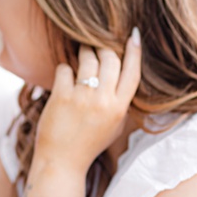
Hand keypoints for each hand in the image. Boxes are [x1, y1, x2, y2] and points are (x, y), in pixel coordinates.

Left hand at [34, 31, 142, 174]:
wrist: (61, 161)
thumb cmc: (89, 144)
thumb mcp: (115, 126)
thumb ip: (120, 103)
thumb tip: (121, 74)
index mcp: (119, 108)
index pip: (133, 72)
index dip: (135, 51)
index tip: (135, 34)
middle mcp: (103, 101)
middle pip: (110, 59)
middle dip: (105, 47)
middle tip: (98, 45)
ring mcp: (82, 98)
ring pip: (88, 58)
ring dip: (85, 51)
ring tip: (82, 51)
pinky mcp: (61, 96)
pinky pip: (65, 68)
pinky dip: (65, 68)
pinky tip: (65, 76)